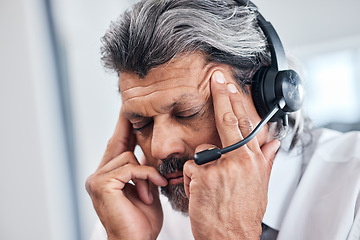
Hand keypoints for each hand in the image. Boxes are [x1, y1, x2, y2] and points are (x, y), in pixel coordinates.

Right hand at [85, 109, 166, 239]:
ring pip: (127, 156)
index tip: (127, 110)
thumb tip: (147, 151)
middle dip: (129, 128)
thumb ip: (143, 170)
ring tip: (152, 189)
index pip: (116, 145)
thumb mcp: (146, 188)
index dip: (123, 127)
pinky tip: (152, 188)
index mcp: (107, 175)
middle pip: (118, 144)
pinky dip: (146, 176)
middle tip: (130, 109)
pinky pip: (130, 167)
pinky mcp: (102, 184)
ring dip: (146, 172)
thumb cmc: (142, 220)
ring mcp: (97, 179)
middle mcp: (98, 175)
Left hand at [183, 71, 279, 239]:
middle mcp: (239, 160)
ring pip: (203, 151)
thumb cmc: (242, 213)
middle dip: (221, 96)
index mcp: (253, 160)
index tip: (229, 85)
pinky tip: (201, 193)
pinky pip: (191, 168)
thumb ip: (265, 161)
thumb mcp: (260, 186)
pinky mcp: (203, 176)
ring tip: (210, 186)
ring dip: (203, 166)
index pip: (244, 123)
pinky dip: (193, 180)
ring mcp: (221, 167)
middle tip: (216, 78)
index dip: (236, 101)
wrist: (229, 237)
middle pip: (228, 120)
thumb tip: (272, 143)